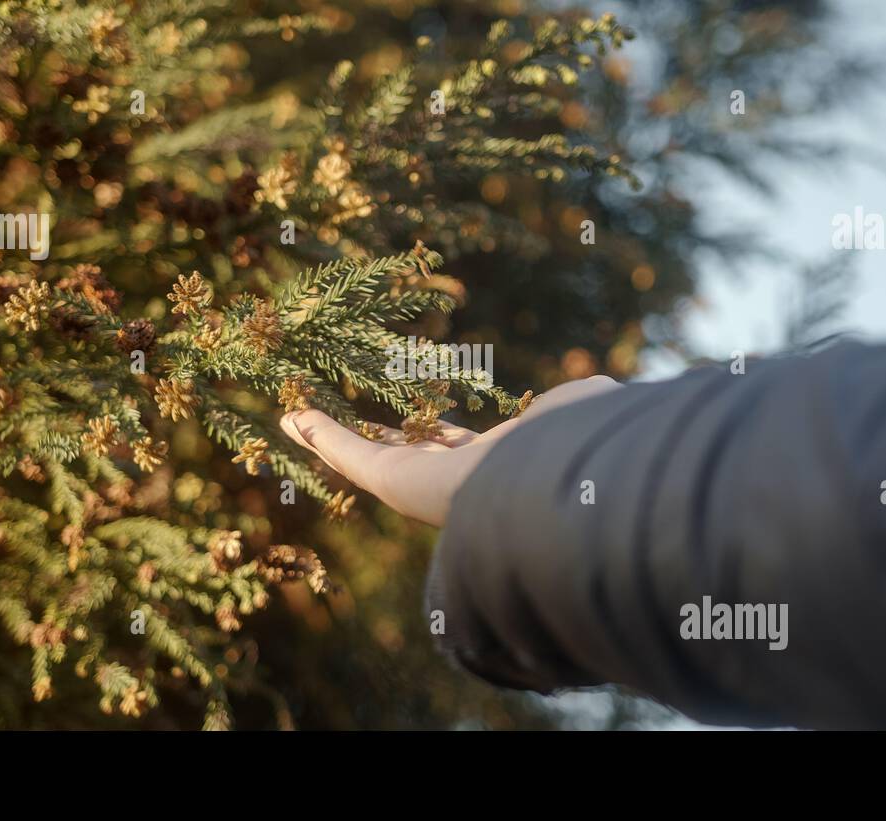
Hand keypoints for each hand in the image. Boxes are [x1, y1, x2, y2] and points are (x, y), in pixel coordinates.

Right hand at [280, 375, 621, 526]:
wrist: (556, 492)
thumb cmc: (576, 448)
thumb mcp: (579, 408)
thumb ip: (578, 400)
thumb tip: (593, 392)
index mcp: (494, 464)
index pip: (456, 446)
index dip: (436, 432)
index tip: (420, 420)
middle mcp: (451, 481)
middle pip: (402, 457)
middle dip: (376, 440)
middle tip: (351, 426)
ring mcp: (419, 484)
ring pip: (363, 458)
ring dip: (327, 438)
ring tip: (296, 420)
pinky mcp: (393, 482)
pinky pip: (346, 455)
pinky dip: (318, 436)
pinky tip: (291, 417)